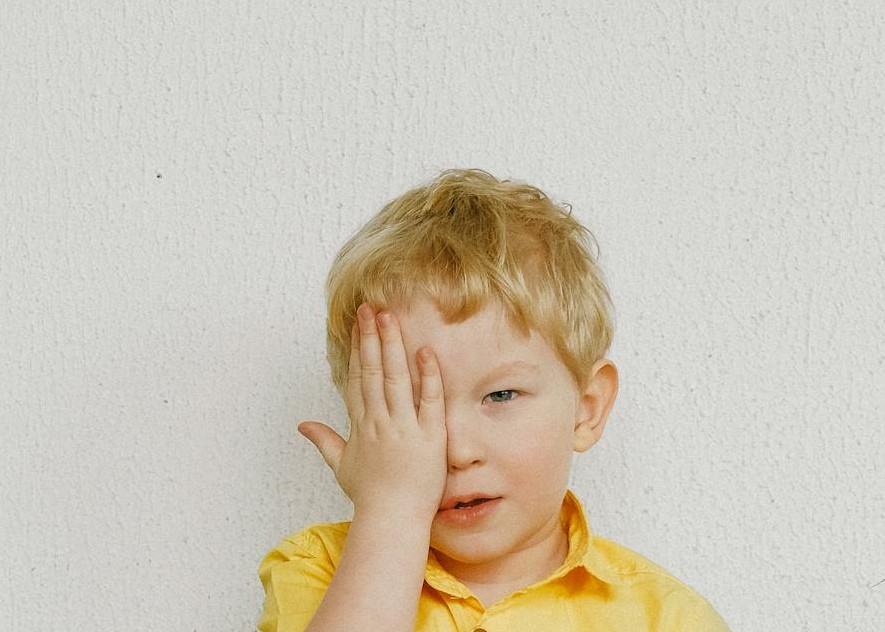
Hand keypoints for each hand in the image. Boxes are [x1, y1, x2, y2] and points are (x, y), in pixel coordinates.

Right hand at [299, 304, 447, 521]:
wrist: (392, 520)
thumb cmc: (369, 495)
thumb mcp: (341, 466)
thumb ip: (324, 440)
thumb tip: (302, 425)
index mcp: (361, 425)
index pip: (358, 379)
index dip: (358, 350)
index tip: (358, 325)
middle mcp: (379, 422)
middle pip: (374, 372)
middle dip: (371, 338)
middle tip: (370, 308)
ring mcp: (404, 428)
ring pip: (396, 379)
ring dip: (393, 346)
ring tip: (389, 318)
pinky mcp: (429, 438)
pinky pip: (429, 402)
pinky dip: (428, 377)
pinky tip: (425, 352)